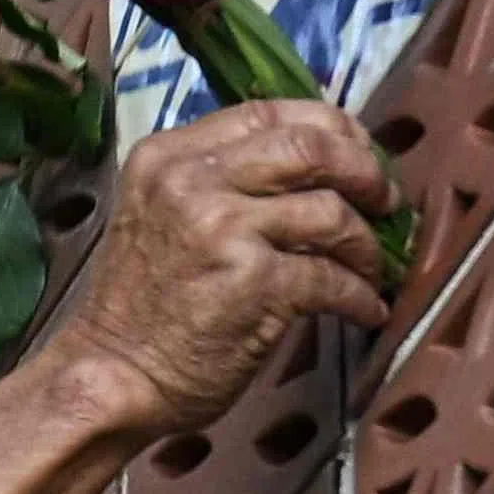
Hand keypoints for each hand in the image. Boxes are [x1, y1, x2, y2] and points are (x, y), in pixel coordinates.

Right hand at [26, 104, 403, 447]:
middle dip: (364, 170)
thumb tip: (314, 166)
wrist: (108, 380)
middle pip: (311, 146)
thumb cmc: (137, 310)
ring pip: (331, 211)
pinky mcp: (253, 281)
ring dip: (367, 243)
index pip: (270, 113)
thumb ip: (217, 182)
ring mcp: (223, 228)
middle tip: (384, 201)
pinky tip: (366, 309)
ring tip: (374, 267)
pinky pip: (332, 277)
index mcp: (169, 156)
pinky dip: (360, 296)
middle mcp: (193, 180)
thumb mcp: (160, 216)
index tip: (356, 156)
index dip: (330, 129)